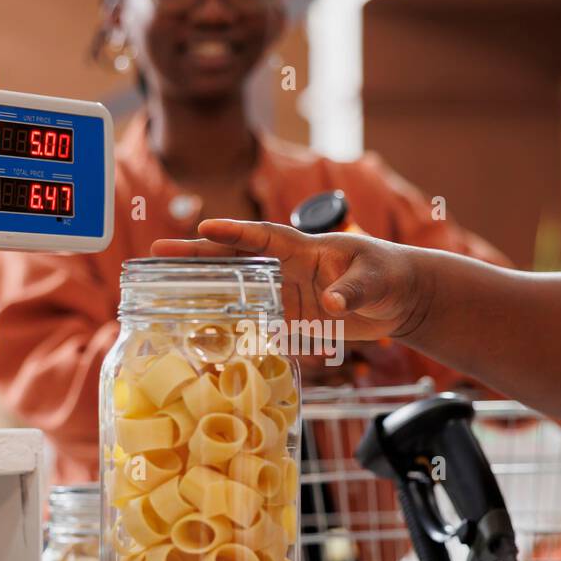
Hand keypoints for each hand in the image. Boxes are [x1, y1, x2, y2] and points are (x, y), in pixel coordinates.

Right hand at [151, 219, 429, 341]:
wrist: (403, 299)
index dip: (235, 232)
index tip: (205, 226)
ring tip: (166, 291)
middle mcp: (290, 269)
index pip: (264, 237)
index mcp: (306, 248)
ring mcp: (290, 295)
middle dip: (198, 255)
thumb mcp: (376, 279)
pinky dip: (236, 329)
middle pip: (236, 260)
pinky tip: (207, 334)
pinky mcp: (296, 320)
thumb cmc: (392, 275)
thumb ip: (352, 289)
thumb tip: (330, 304)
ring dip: (207, 292)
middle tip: (158, 251)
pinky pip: (261, 325)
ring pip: (240, 292)